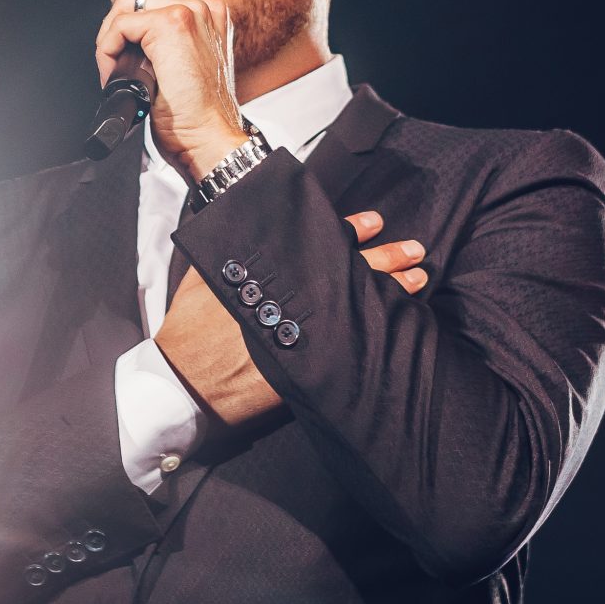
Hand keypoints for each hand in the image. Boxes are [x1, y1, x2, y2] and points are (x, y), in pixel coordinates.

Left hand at [94, 0, 244, 180]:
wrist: (209, 138)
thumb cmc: (198, 114)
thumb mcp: (189, 64)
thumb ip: (171, 39)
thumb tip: (131, 30)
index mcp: (212, 13)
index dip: (134, 14)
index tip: (128, 46)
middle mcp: (205, 6)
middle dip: (118, 23)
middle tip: (115, 59)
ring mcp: (189, 12)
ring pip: (128, 4)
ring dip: (111, 36)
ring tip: (114, 67)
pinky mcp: (171, 26)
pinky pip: (121, 25)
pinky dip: (107, 49)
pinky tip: (114, 73)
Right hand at [155, 210, 430, 429]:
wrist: (184, 384)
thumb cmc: (193, 327)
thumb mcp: (211, 273)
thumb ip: (237, 247)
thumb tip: (254, 219)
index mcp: (276, 276)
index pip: (325, 245)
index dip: (355, 232)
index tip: (375, 221)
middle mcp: (299, 305)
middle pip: (355, 276)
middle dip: (390, 261)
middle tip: (416, 250)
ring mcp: (309, 340)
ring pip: (364, 310)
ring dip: (396, 293)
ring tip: (420, 280)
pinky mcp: (313, 373)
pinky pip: (355, 348)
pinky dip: (379, 336)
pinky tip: (400, 328)